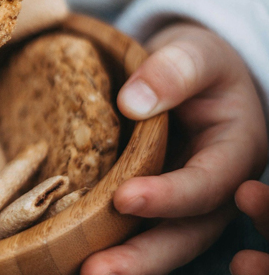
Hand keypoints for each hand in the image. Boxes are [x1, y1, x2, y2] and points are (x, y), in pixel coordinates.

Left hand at [82, 23, 267, 273]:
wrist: (188, 74)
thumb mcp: (194, 53)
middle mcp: (215, 188)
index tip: (125, 199)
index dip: (170, 196)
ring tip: (83, 273)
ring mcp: (184, 202)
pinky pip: (136, 232)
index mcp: (234, 151)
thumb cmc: (197, 63)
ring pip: (162, 243)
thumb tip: (133, 103)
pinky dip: (110, 246)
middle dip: (144, 258)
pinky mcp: (155, 204)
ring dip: (125, 264)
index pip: (208, 184)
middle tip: (97, 271)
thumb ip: (173, 72)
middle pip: (186, 233)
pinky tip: (71, 254)